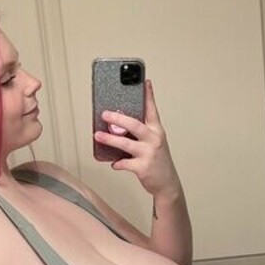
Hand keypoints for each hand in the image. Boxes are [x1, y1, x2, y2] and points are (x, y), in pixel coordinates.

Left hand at [94, 79, 181, 199]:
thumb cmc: (158, 161)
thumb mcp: (154, 143)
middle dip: (117, 118)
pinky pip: (125, 163)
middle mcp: (154, 139)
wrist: (167, 183)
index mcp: (157, 130)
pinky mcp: (143, 168)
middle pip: (134, 124)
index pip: (152, 109)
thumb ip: (140, 133)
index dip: (148, 95)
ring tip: (98, 135)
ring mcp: (149, 153)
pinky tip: (113, 163)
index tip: (144, 82)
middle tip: (104, 114)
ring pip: (125, 143)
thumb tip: (118, 125)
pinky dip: (117, 163)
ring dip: (109, 139)